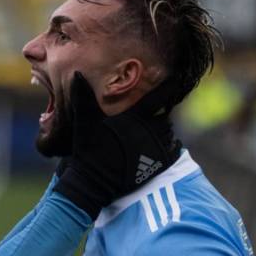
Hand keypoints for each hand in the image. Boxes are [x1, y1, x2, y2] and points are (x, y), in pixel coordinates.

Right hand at [54, 72, 180, 218]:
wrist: (93, 181)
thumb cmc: (88, 149)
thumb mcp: (84, 121)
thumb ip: (83, 97)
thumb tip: (77, 74)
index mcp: (135, 117)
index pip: (157, 97)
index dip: (169, 86)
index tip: (178, 78)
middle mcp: (150, 130)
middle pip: (164, 116)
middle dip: (159, 115)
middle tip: (151, 117)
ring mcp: (156, 147)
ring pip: (168, 132)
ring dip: (162, 131)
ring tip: (151, 134)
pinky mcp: (160, 162)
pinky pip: (173, 149)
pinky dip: (168, 147)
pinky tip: (157, 149)